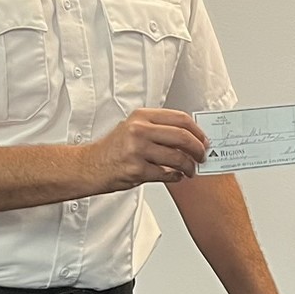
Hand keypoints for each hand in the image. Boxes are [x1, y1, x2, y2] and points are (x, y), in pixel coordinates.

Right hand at [90, 109, 207, 191]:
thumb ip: (158, 129)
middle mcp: (139, 130)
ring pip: (177, 157)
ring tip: (190, 170)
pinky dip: (176, 177)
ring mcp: (137, 150)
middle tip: (202, 156)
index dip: (198, 131)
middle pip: (182, 137)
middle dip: (198, 149)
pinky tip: (176, 176)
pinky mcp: (136, 170)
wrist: (89, 166)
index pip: (180, 119)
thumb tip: (191, 137)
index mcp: (141, 117)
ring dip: (189, 166)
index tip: (204, 140)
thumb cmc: (114, 149)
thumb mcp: (133, 129)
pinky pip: (166, 174)